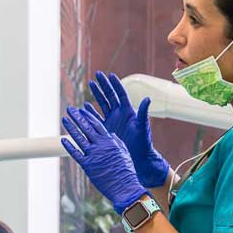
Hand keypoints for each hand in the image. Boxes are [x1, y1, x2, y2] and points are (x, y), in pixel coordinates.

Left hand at [61, 106, 147, 213]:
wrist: (124, 187)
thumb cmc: (126, 171)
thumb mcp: (124, 152)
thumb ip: (116, 142)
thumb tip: (111, 134)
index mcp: (110, 141)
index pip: (97, 124)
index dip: (88, 116)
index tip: (81, 110)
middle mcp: (100, 146)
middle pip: (86, 128)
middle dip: (77, 117)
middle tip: (69, 109)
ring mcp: (93, 155)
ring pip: (79, 138)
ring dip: (70, 128)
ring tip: (64, 120)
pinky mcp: (87, 166)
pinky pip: (76, 154)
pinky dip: (69, 146)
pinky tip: (63, 139)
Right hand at [84, 71, 169, 187]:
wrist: (137, 158)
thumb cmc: (143, 143)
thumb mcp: (143, 127)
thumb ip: (143, 112)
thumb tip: (148, 98)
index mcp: (128, 112)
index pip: (120, 94)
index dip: (115, 84)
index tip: (110, 75)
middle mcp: (119, 114)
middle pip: (110, 96)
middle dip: (104, 85)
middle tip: (97, 74)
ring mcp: (112, 121)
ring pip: (102, 104)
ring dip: (96, 95)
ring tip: (91, 85)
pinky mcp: (106, 129)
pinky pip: (96, 118)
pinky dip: (90, 112)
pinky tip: (84, 106)